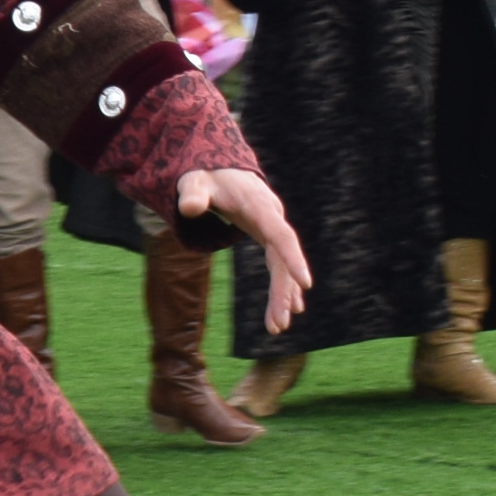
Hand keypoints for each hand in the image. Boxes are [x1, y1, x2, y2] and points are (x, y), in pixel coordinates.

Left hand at [180, 168, 313, 333]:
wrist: (218, 168)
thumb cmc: (205, 177)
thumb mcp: (193, 182)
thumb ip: (192, 194)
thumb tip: (189, 209)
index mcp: (260, 207)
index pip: (281, 236)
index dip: (294, 260)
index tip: (306, 284)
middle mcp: (272, 219)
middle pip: (284, 259)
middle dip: (284, 292)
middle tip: (280, 323)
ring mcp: (272, 228)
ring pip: (282, 266)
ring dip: (282, 296)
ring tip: (278, 327)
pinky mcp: (267, 236)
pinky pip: (278, 265)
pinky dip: (281, 287)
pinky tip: (285, 310)